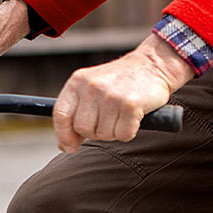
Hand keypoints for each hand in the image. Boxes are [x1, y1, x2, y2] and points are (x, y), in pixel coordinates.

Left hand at [53, 33, 193, 152]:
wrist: (152, 65)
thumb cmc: (119, 81)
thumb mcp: (92, 87)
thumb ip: (77, 112)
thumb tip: (65, 145)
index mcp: (78, 81)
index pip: (61, 115)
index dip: (64, 135)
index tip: (70, 146)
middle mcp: (92, 87)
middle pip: (83, 129)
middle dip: (95, 131)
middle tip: (108, 120)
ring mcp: (111, 95)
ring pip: (104, 134)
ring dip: (114, 131)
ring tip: (121, 114)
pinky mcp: (130, 104)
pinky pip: (123, 135)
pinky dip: (129, 131)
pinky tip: (133, 116)